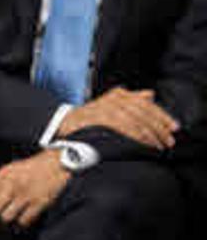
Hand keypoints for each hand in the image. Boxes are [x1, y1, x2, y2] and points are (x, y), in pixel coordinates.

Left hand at [0, 150, 69, 227]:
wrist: (55, 164)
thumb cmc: (30, 168)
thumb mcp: (8, 169)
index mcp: (2, 176)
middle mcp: (11, 186)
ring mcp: (25, 195)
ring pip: (6, 217)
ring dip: (5, 221)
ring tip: (6, 221)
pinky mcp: (39, 203)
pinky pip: (24, 220)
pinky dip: (21, 222)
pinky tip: (21, 219)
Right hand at [57, 87, 178, 149]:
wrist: (65, 127)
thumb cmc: (90, 119)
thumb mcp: (111, 105)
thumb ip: (131, 99)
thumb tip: (150, 94)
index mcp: (118, 94)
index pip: (147, 103)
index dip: (162, 116)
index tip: (173, 127)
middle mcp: (114, 98)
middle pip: (145, 112)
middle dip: (159, 127)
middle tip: (169, 140)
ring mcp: (108, 107)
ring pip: (137, 121)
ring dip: (151, 135)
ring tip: (159, 146)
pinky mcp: (102, 118)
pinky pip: (126, 128)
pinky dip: (138, 137)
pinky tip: (144, 145)